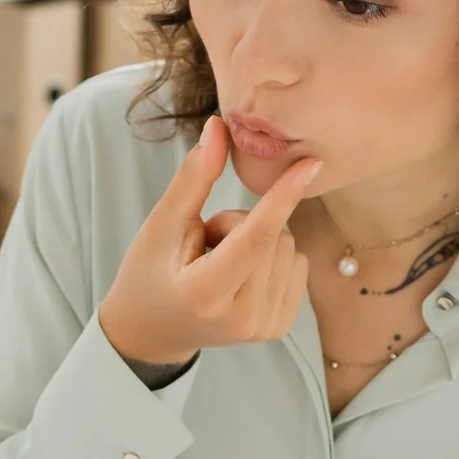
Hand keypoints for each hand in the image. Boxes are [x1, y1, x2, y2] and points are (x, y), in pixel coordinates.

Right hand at [97, 117, 320, 368]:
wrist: (151, 331)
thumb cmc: (148, 272)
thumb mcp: (161, 224)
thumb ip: (193, 178)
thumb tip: (218, 127)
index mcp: (206, 294)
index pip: (256, 239)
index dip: (282, 198)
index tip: (310, 165)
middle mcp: (242, 319)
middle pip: (275, 237)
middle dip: (243, 223)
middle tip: (206, 243)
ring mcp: (264, 329)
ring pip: (290, 248)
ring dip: (258, 241)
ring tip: (219, 261)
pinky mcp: (279, 329)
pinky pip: (298, 265)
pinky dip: (272, 257)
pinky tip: (240, 275)